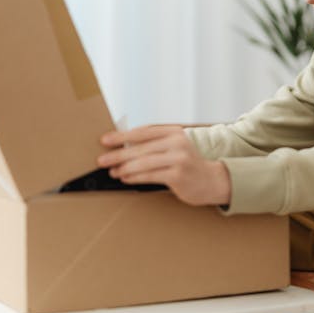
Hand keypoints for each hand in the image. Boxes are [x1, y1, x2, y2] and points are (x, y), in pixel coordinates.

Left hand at [97, 125, 230, 206]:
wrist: (212, 180)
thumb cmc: (187, 164)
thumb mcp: (174, 147)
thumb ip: (154, 144)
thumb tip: (123, 146)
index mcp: (174, 132)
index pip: (143, 131)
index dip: (122, 136)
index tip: (105, 140)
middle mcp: (177, 142)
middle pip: (140, 148)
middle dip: (118, 154)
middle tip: (102, 159)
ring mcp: (178, 159)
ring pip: (143, 162)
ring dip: (124, 168)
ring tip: (112, 171)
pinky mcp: (178, 175)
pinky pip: (150, 176)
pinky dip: (134, 177)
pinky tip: (125, 178)